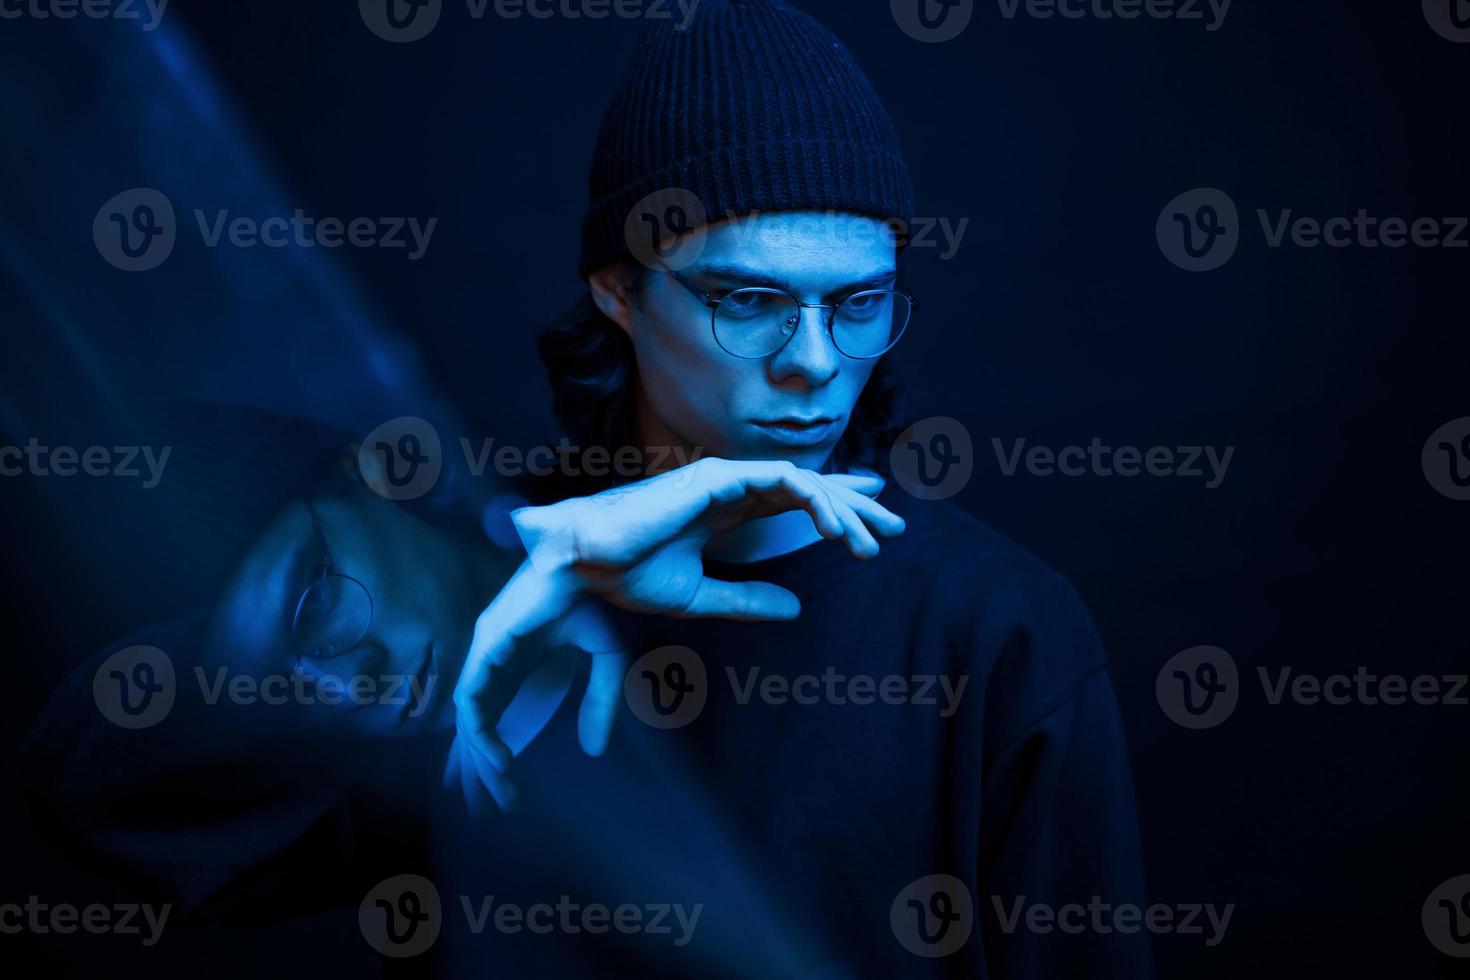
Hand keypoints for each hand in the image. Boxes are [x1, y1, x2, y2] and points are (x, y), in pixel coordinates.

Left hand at [445, 560, 626, 812]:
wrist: (592, 560)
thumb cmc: (596, 598)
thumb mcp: (605, 662)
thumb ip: (598, 704)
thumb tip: (594, 751)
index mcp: (515, 659)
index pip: (494, 716)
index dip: (497, 755)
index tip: (511, 792)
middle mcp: (493, 658)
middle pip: (476, 725)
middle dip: (481, 769)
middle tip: (493, 808)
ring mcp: (486, 650)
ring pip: (469, 718)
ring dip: (479, 758)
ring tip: (497, 792)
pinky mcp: (486, 644)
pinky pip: (471, 698)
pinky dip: (479, 731)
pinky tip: (496, 759)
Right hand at [509, 457, 905, 619]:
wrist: (584, 562)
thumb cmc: (626, 574)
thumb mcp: (701, 597)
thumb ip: (748, 600)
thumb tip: (795, 608)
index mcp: (725, 510)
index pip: (792, 500)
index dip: (833, 508)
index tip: (870, 526)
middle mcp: (730, 488)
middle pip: (808, 489)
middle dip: (854, 506)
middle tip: (895, 529)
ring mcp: (727, 478)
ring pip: (804, 482)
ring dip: (843, 510)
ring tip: (872, 542)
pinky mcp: (721, 476)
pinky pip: (784, 481)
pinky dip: (816, 501)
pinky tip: (838, 531)